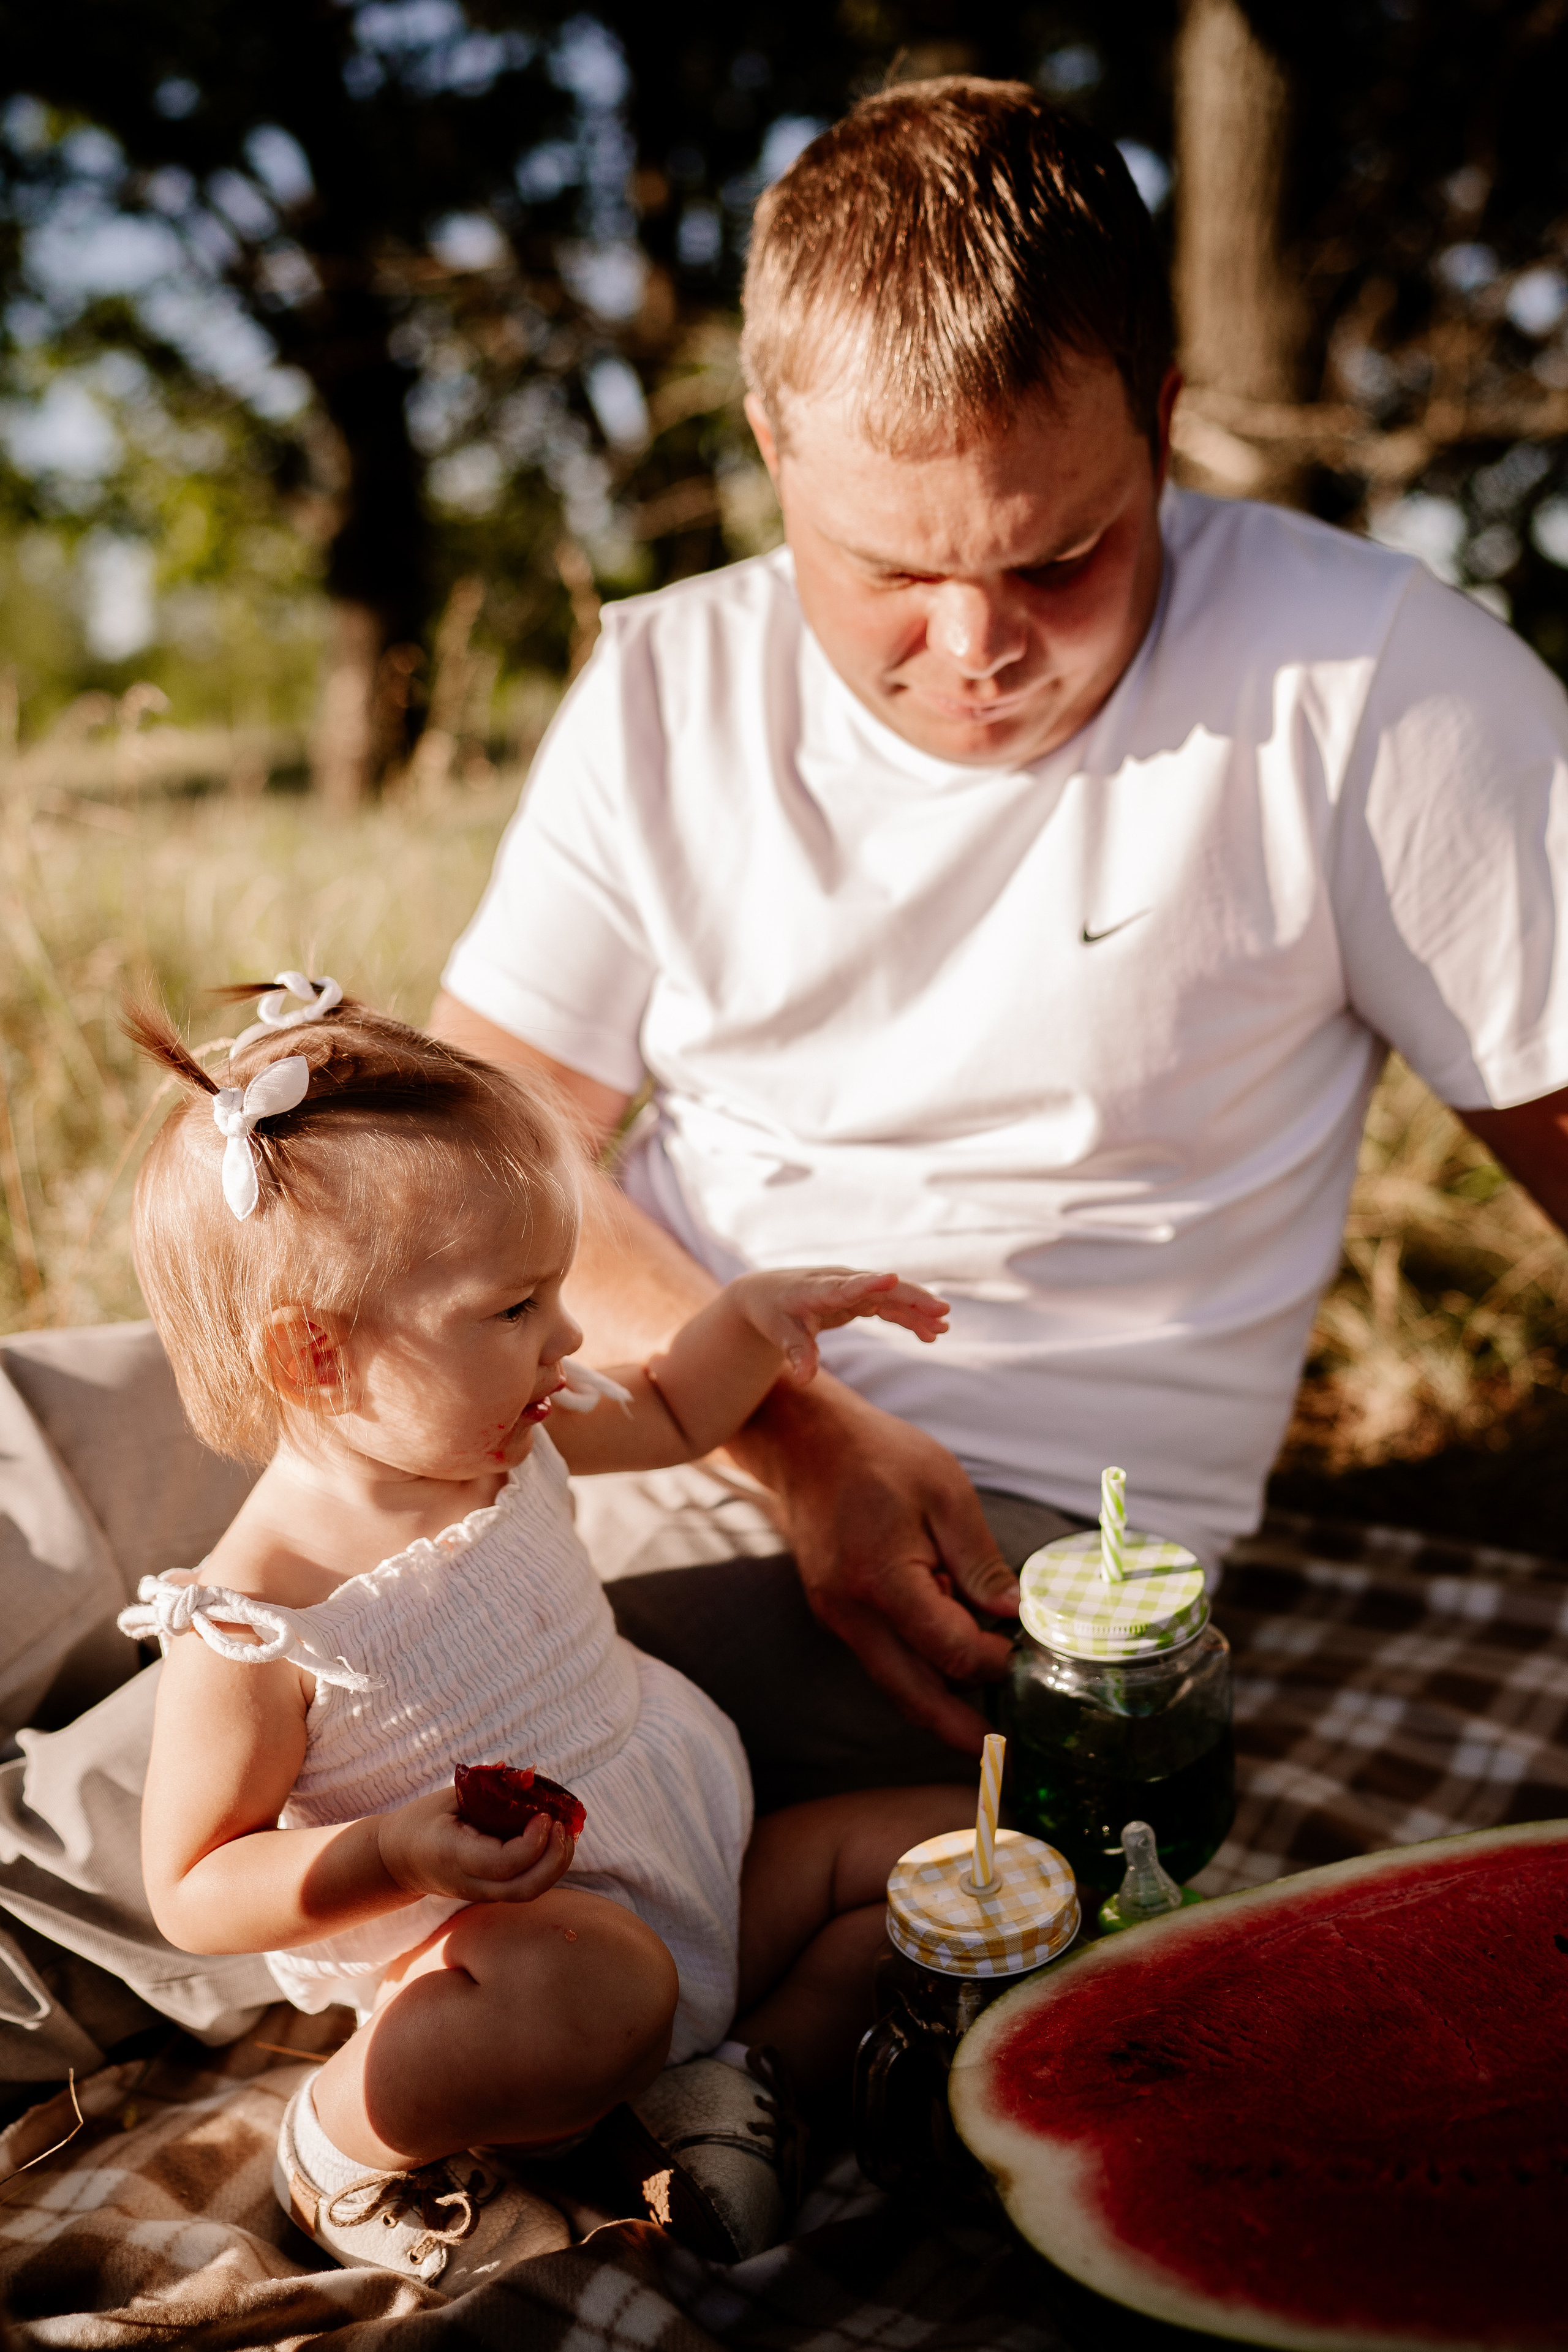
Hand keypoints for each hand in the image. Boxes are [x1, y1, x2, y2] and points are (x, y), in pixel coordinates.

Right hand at [375, 1786, 576, 1906]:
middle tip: (563, 1825)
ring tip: (566, 1832)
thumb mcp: (447, 1797)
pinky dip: (547, 1867)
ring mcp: (480, 1893)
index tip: (545, 1814)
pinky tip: (555, 1842)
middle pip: (523, 1888)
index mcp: (454, 1856)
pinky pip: (525, 1886)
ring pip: (528, 1892)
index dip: (532, 1843)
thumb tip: (530, 1775)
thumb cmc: (421, 1821)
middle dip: (553, 1859)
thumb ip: (487, 1788)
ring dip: (555, 1865)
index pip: (503, 1864)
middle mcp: (470, 1882)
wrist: (397, 1860)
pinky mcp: (490, 1892)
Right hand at [728, 1375, 1018, 1754]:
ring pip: (894, 1681)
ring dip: (938, 1700)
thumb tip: (1011, 1615)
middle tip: (999, 1758)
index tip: (1019, 1650)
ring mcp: (837, 1617)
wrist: (802, 1440)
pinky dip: (917, 1666)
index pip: (948, 1651)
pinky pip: (881, 1655)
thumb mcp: (946, 1494)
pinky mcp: (835, 1610)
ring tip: (982, 1720)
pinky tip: (948, 1657)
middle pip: (912, 1695)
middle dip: (958, 1730)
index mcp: (882, 1583)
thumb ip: (980, 1561)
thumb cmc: (877, 1456)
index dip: (991, 1660)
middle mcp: (852, 1613)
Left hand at [730, 1267, 949, 1382]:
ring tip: (942, 1330)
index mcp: (819, 1290)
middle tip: (942, 1312)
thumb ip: (797, 1353)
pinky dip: (908, 1318)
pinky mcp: (859, 1297)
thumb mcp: (780, 1333)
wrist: (768, 1292)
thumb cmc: (773, 1312)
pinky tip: (928, 1334)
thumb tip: (805, 1379)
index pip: (847, 1286)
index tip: (892, 1278)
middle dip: (913, 1299)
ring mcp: (853, 1288)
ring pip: (892, 1297)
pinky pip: (889, 1306)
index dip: (869, 1283)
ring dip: (917, 1311)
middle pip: (882, 1288)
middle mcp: (841, 1283)